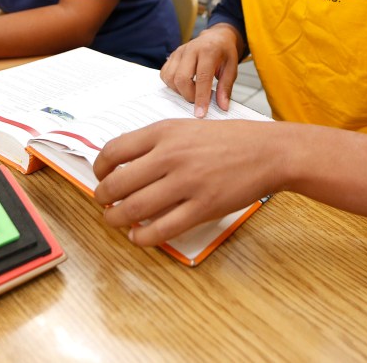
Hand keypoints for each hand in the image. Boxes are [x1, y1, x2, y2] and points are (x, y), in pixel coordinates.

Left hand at [93, 119, 278, 246]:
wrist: (268, 152)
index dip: (99, 169)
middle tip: (104, 204)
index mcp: (164, 132)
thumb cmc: (228, 140)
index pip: (113, 151)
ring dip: (116, 220)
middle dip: (102, 199)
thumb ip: (156, 143)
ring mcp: (186, 183)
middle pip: (116, 184)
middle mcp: (170, 156)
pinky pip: (161, 230)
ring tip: (117, 221)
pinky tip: (139, 236)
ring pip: (133, 209)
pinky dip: (142, 237)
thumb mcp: (186, 127)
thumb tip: (123, 165)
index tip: (100, 177)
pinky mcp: (202, 208)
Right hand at [160, 24, 242, 116]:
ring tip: (193, 90)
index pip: (202, 78)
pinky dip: (172, 84)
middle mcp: (191, 49)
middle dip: (188, 96)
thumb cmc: (225, 52)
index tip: (200, 114)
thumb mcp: (232, 68)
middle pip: (181, 78)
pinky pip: (164, 74)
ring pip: (170, 78)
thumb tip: (222, 106)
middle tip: (199, 100)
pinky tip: (184, 84)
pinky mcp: (172, 56)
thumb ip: (226, 87)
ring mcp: (179, 52)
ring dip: (179, 91)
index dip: (201, 98)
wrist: (216, 37)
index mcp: (208, 51)